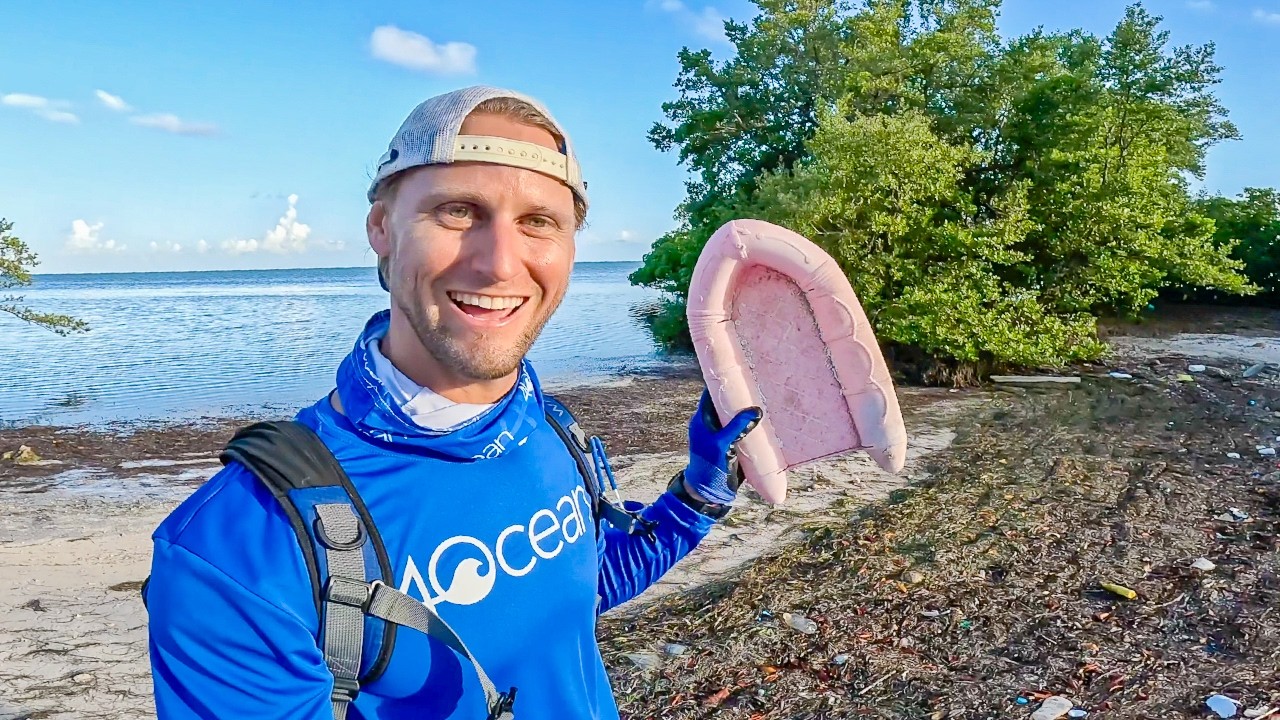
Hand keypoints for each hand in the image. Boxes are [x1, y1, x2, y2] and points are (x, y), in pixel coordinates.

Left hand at [682, 389, 762, 504]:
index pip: (711, 393)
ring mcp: (724, 434)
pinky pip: (744, 429)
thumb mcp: (722, 445)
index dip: (723, 381)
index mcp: (702, 420)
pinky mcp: (734, 444)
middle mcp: (712, 424)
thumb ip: (737, 427)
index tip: (739, 369)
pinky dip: (754, 424)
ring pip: (737, 416)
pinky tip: (768, 420)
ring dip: (749, 410)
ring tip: (767, 397)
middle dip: (741, 394)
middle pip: (727, 402)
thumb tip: (756, 409)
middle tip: (759, 382)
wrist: (710, 494)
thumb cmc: (709, 468)